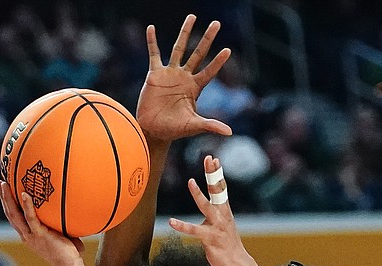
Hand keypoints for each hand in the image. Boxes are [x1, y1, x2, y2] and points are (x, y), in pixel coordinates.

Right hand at [0, 181, 84, 265]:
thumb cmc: (69, 252)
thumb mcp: (61, 234)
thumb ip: (60, 222)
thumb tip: (71, 208)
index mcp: (29, 235)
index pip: (15, 217)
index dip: (8, 204)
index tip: (5, 191)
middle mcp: (26, 235)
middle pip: (10, 213)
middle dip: (4, 197)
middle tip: (0, 182)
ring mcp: (31, 235)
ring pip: (14, 214)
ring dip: (8, 198)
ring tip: (4, 184)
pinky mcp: (39, 235)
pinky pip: (31, 218)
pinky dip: (27, 205)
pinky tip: (25, 193)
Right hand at [138, 15, 232, 141]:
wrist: (152, 130)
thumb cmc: (173, 130)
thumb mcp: (193, 126)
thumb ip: (210, 125)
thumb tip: (230, 132)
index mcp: (195, 88)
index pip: (209, 71)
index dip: (218, 62)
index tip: (228, 50)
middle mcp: (184, 77)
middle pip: (198, 53)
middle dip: (207, 39)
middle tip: (217, 24)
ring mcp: (170, 74)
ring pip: (178, 48)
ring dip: (185, 33)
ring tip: (192, 17)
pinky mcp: (154, 74)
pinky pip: (153, 54)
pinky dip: (152, 41)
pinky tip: (151, 28)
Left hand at [168, 155, 252, 265]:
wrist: (237, 263)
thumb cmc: (227, 243)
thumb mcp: (221, 224)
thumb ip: (214, 212)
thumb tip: (208, 204)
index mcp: (224, 210)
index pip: (220, 187)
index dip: (217, 173)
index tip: (213, 158)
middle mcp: (222, 215)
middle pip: (217, 190)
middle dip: (213, 174)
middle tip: (209, 159)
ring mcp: (217, 226)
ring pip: (206, 207)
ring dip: (198, 194)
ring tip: (190, 182)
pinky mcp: (210, 239)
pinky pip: (194, 231)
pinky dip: (182, 226)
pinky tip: (171, 222)